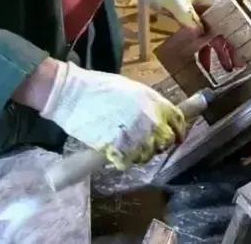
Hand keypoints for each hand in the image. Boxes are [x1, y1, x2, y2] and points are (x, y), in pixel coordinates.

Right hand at [39, 61, 185, 169]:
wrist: (72, 93)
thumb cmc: (99, 88)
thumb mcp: (132, 90)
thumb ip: (148, 105)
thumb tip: (158, 118)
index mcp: (154, 101)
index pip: (178, 121)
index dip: (178, 132)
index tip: (175, 139)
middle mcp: (150, 119)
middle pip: (165, 141)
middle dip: (157, 145)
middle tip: (143, 145)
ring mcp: (136, 134)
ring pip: (147, 155)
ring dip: (138, 155)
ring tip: (126, 148)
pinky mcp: (119, 147)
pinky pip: (127, 162)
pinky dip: (121, 161)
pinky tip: (113, 153)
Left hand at [136, 0, 237, 71]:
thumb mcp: (175, 2)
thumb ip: (188, 17)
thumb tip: (200, 34)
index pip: (228, 19)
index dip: (234, 35)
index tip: (239, 52)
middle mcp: (210, 7)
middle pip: (222, 29)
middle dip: (227, 47)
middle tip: (235, 66)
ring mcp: (200, 14)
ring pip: (211, 35)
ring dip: (216, 50)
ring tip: (224, 69)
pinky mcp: (190, 20)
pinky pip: (199, 36)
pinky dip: (201, 48)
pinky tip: (203, 63)